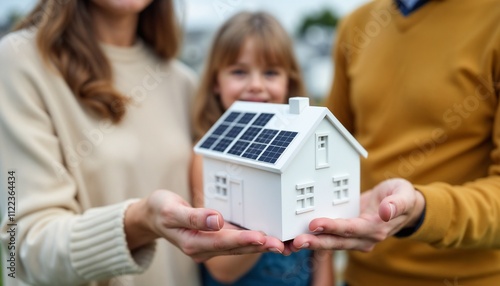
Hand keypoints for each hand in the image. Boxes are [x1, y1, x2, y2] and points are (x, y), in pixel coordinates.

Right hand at [125, 190, 284, 261]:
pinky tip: (266, 238)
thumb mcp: (171, 210)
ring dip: (259, 246)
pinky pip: (235, 242)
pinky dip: (251, 240)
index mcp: (193, 243)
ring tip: (280, 244)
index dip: (242, 239)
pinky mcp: (214, 240)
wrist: (153, 216)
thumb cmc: (161, 210)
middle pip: (235, 248)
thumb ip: (194, 217)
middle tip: (280, 244)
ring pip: (238, 247)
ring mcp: (209, 246)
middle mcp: (203, 249)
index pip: (222, 242)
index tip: (260, 236)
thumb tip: (216, 220)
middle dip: (258, 246)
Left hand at [290, 178, 425, 251]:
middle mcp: (364, 238)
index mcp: (376, 228)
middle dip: (316, 241)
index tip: (315, 223)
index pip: (351, 229)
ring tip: (292, 243)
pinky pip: (330, 237)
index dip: (333, 227)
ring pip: (331, 242)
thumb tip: (387, 211)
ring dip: (312, 243)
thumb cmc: (403, 197)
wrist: (404, 206)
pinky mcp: (348, 233)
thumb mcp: (404, 195)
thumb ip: (397, 203)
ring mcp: (355, 238)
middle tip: (296, 240)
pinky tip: (297, 237)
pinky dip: (315, 238)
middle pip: (337, 241)